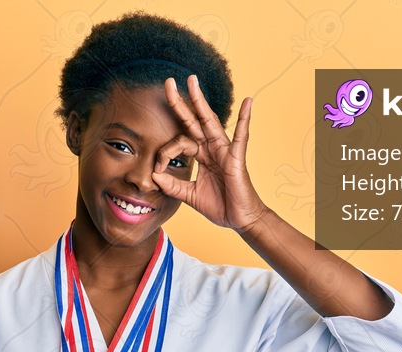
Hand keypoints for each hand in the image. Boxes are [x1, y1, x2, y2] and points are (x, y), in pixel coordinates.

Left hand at [152, 75, 267, 231]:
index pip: (178, 142)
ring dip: (200, 101)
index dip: (164, 153)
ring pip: (209, 121)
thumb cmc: (221, 205)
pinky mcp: (236, 158)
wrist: (240, 220)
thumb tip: (154, 176)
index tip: (157, 170)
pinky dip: (244, 119)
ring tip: (192, 81)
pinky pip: (240, 136)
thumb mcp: (190, 195)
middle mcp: (211, 148)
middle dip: (179, 102)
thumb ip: (173, 186)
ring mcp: (224, 150)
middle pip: (192, 120)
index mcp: (201, 155)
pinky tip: (247, 102)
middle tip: (167, 82)